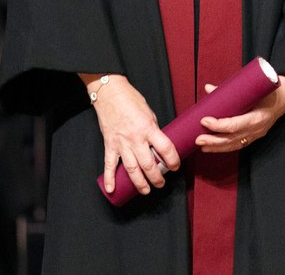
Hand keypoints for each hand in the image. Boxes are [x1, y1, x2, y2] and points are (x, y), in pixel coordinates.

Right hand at [82, 74, 180, 195]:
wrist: (110, 94)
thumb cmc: (131, 100)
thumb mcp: (150, 113)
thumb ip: (154, 130)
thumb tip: (158, 145)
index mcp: (149, 128)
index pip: (165, 148)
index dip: (173, 160)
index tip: (175, 166)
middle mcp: (136, 138)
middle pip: (148, 164)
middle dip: (157, 178)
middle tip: (161, 183)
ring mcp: (121, 144)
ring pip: (132, 169)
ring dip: (140, 183)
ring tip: (146, 190)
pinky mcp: (109, 145)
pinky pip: (109, 165)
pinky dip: (110, 178)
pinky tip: (112, 189)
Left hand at [195, 72, 284, 152]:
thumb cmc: (268, 89)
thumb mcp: (252, 87)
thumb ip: (230, 89)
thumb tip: (209, 88)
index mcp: (259, 116)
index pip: (236, 124)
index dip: (219, 124)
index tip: (205, 120)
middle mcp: (258, 128)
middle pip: (233, 138)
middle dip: (214, 140)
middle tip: (198, 138)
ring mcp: (257, 134)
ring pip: (235, 145)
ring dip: (217, 147)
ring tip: (201, 146)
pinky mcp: (255, 136)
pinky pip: (238, 145)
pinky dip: (225, 147)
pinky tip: (213, 147)